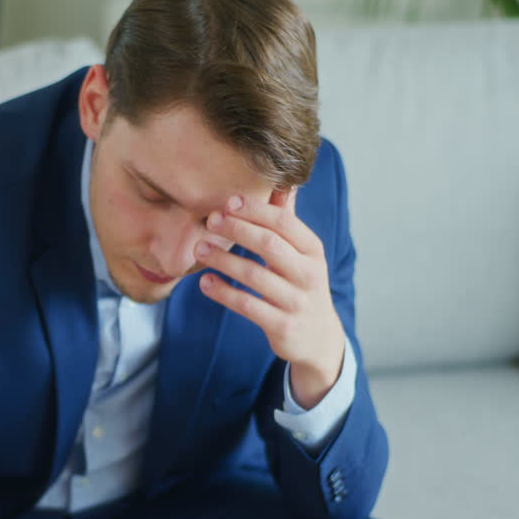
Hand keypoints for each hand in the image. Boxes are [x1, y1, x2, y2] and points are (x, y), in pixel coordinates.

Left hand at [196, 189, 346, 409]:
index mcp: (312, 250)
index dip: (255, 210)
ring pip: (255, 275)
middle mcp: (308, 273)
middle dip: (237, 229)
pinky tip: (205, 282)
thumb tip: (282, 181)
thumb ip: (288, 221)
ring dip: (224, 260)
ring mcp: (296, 301)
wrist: (318, 337)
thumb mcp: (303, 254)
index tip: (228, 202)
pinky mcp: (282, 325)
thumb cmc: (302, 285)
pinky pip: (247, 306)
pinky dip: (223, 292)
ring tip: (200, 249)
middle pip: (269, 244)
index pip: (284, 223)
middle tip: (210, 221)